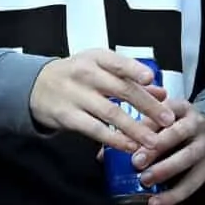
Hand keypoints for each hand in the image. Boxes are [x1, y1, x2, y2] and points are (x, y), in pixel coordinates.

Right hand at [29, 48, 171, 150]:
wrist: (37, 86)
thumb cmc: (77, 75)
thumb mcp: (101, 68)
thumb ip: (131, 79)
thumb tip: (161, 92)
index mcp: (96, 58)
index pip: (118, 63)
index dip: (134, 70)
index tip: (151, 78)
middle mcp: (86, 74)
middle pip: (121, 90)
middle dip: (147, 106)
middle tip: (167, 119)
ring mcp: (76, 96)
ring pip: (110, 113)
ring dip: (135, 128)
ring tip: (153, 140)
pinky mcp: (68, 117)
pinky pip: (95, 130)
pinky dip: (114, 139)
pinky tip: (130, 146)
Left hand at [133, 94, 204, 204]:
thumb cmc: (177, 130)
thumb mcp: (162, 122)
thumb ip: (136, 133)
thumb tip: (103, 155)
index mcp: (180, 108)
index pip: (163, 112)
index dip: (147, 125)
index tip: (131, 137)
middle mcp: (196, 124)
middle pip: (177, 133)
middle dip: (157, 148)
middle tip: (136, 162)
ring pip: (188, 157)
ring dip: (166, 170)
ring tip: (146, 181)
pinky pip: (193, 183)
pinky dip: (174, 195)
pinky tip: (157, 202)